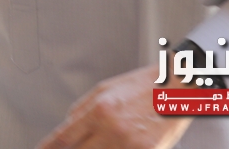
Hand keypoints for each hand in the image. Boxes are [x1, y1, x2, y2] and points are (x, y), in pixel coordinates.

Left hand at [36, 64, 191, 148]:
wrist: (179, 87)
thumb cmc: (144, 86)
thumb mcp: (105, 89)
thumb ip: (82, 109)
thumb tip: (66, 125)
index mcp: (99, 109)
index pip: (64, 136)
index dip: (49, 148)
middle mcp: (112, 128)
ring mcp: (130, 144)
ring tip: (94, 146)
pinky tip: (114, 148)